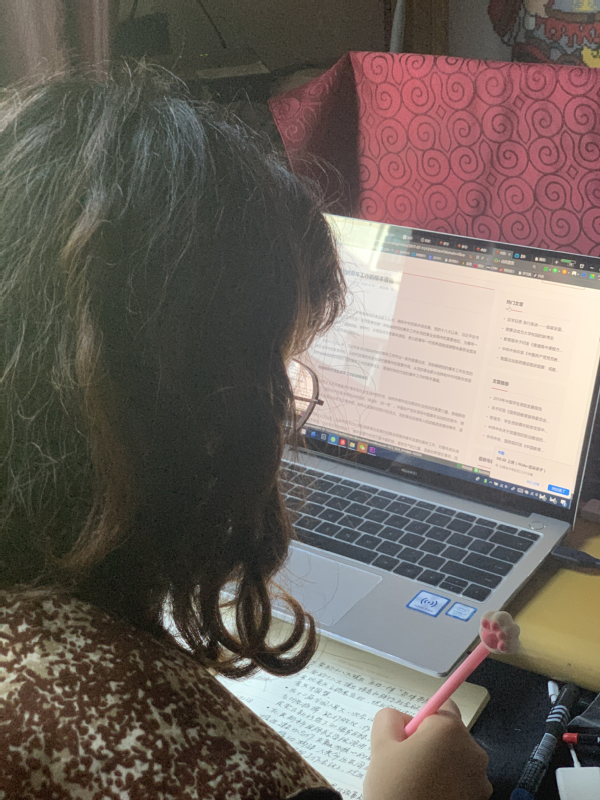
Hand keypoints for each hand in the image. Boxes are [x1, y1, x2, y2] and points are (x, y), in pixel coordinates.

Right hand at [363, 700, 491, 799]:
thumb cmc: (396, 791)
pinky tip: (429, 797)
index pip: (441, 706)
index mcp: (449, 729)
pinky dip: (448, 786)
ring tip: (416, 786)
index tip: (407, 740)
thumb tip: (402, 719)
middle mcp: (472, 750)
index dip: (421, 720)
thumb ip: (388, 718)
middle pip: (449, 734)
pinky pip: (462, 782)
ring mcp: (480, 779)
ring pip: (456, 758)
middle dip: (429, 744)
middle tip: (405, 765)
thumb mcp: (380, 747)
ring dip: (440, 766)